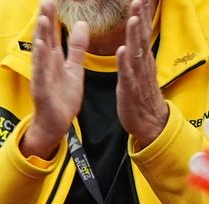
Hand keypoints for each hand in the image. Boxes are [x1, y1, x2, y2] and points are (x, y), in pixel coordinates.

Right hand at [21, 0, 88, 158]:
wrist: (57, 123)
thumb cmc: (62, 97)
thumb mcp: (74, 68)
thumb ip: (76, 47)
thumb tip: (81, 24)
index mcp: (54, 59)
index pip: (52, 34)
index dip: (52, 17)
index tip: (52, 1)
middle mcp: (45, 65)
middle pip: (45, 39)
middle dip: (45, 21)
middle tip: (44, 1)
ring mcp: (42, 76)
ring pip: (41, 53)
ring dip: (40, 36)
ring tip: (42, 19)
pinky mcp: (42, 89)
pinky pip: (41, 72)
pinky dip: (40, 59)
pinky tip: (41, 46)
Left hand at [116, 0, 167, 149]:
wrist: (148, 121)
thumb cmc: (139, 95)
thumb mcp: (137, 70)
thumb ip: (135, 53)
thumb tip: (132, 38)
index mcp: (142, 58)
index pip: (141, 32)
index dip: (140, 14)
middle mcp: (142, 63)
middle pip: (141, 36)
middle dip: (139, 17)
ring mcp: (137, 75)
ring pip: (136, 51)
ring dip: (134, 34)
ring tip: (133, 18)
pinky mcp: (130, 89)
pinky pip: (128, 73)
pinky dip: (125, 61)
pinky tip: (122, 50)